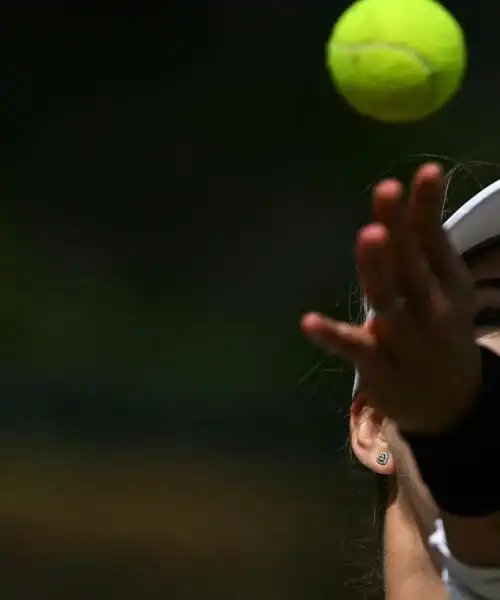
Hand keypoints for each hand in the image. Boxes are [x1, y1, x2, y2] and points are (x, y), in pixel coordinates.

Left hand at [301, 163, 480, 433]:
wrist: (451, 405)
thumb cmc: (438, 330)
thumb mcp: (445, 285)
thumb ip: (430, 234)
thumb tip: (428, 174)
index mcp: (445, 285)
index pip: (434, 241)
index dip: (427, 207)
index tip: (427, 171)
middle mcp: (430, 310)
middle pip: (412, 266)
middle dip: (401, 229)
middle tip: (387, 190)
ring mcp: (405, 341)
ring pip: (390, 304)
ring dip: (378, 270)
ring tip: (371, 236)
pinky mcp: (377, 368)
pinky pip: (355, 349)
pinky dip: (333, 336)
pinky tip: (309, 321)